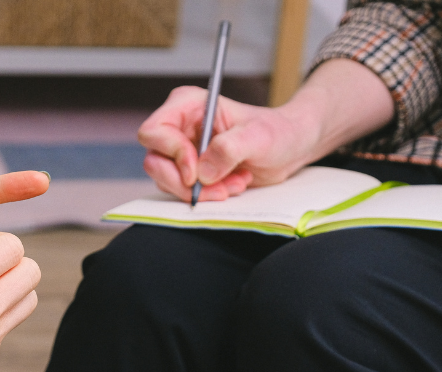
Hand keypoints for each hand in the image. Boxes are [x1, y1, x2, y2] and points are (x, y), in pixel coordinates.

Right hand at [139, 87, 307, 201]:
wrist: (288, 148)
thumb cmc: (275, 132)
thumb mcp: (258, 137)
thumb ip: (229, 148)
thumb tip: (203, 171)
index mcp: (187, 105)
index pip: (154, 132)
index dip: (172, 155)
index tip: (197, 172)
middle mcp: (179, 127)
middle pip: (154, 162)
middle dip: (185, 183)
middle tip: (218, 188)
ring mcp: (181, 151)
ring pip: (167, 181)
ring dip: (201, 191)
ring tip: (234, 183)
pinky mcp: (189, 171)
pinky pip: (182, 191)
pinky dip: (207, 196)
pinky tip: (231, 185)